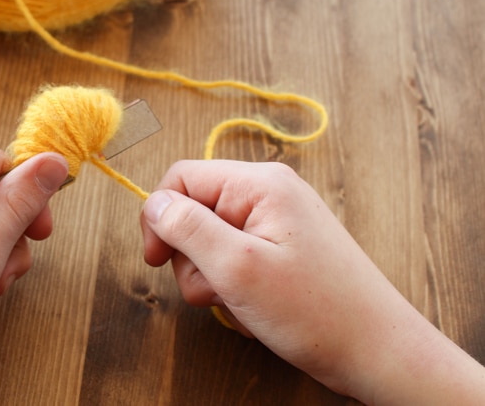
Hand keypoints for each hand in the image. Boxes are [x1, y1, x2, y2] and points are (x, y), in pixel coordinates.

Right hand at [141, 160, 484, 403]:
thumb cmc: (314, 310)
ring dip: (214, 279)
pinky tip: (258, 308)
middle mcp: (267, 194)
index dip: (159, 216)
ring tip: (244, 302)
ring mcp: (275, 223)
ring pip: (210, 243)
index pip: (182, 177)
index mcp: (259, 184)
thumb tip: (153, 203)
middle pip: (194, 211)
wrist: (377, 352)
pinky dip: (235, 288)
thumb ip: (187, 228)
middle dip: (193, 258)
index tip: (154, 260)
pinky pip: (235, 261)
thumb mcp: (238, 268)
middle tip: (219, 287)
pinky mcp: (280, 251)